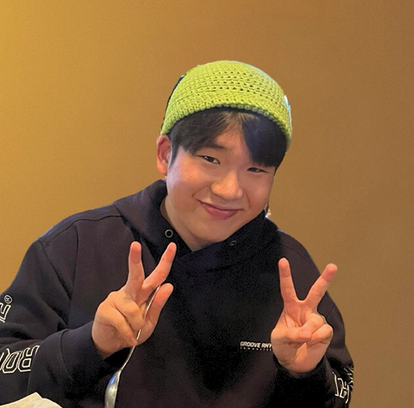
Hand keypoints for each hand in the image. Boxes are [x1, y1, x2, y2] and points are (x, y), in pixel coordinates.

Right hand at [92, 242, 175, 357]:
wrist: (111, 344)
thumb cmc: (132, 330)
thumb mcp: (150, 321)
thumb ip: (158, 304)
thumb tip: (169, 286)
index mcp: (143, 292)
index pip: (157, 275)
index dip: (165, 261)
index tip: (172, 246)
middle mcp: (129, 291)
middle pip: (135, 275)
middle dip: (135, 259)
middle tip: (135, 245)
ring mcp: (115, 298)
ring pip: (132, 309)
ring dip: (137, 325)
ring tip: (134, 331)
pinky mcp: (105, 309)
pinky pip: (122, 322)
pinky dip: (128, 333)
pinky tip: (127, 337)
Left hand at [271, 258, 336, 374]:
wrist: (294, 363)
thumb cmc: (283, 346)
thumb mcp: (278, 339)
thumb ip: (289, 334)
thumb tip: (307, 333)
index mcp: (291, 306)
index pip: (287, 288)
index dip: (285, 275)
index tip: (283, 260)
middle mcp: (305, 310)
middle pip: (316, 292)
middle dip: (325, 279)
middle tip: (333, 266)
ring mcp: (316, 320)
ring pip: (316, 320)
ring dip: (308, 331)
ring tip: (303, 339)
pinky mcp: (325, 331)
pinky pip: (323, 331)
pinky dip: (315, 338)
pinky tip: (311, 342)